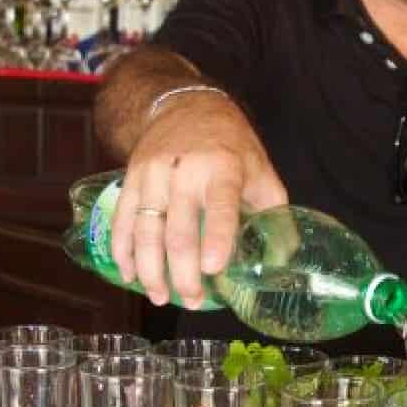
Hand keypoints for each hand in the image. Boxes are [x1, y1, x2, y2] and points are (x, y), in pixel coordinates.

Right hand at [110, 92, 287, 307]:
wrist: (186, 105)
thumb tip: (284, 262)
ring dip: (151, 271)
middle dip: (183, 274)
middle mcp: (185, 171)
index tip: (214, 268)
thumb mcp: (261, 170)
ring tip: (160, 297)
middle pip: (178, 231)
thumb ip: (274, 214)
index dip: (217, 238)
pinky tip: (130, 275)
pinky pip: (123, 220)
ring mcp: (154, 175)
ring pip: (146, 232)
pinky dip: (123, 251)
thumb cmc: (230, 145)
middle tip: (193, 301)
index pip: (221, 206)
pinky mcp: (132, 178)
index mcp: (224, 168)